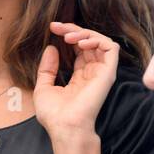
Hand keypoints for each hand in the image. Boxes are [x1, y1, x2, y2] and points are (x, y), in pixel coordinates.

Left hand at [33, 21, 119, 140]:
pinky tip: (80, 43)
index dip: (68, 35)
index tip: (52, 28)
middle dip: (73, 29)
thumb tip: (51, 48)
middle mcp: (92, 72)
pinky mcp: (108, 72)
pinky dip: (97, 40)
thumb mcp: (44, 87)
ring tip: (68, 36)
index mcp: (80, 76)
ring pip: (101, 41)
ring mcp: (101, 72)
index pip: (79, 48)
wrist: (64, 126)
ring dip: (84, 33)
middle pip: (89, 42)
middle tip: (57, 27)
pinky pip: (110, 48)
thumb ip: (47, 68)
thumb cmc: (54, 114)